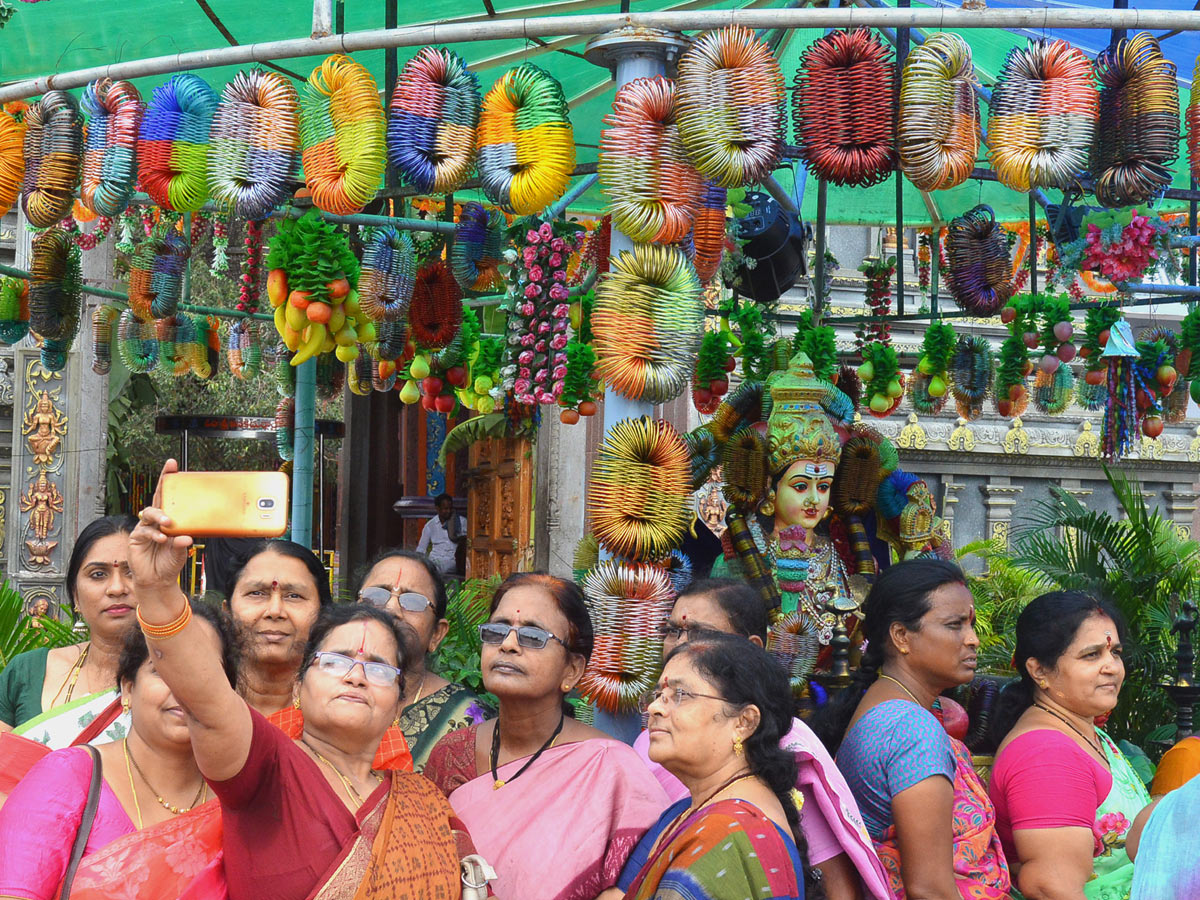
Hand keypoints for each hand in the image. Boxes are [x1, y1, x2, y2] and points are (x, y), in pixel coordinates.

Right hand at [129, 459, 192, 588]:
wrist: (158, 580)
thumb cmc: (170, 563)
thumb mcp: (181, 552)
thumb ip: (182, 544)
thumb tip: (186, 537)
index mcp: (169, 519)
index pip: (169, 496)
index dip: (168, 479)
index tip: (172, 464)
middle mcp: (156, 520)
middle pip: (157, 497)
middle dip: (162, 483)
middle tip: (168, 473)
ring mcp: (145, 527)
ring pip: (150, 513)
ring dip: (160, 516)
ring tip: (168, 523)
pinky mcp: (136, 537)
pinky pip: (144, 531)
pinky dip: (153, 534)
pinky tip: (161, 539)